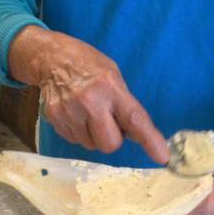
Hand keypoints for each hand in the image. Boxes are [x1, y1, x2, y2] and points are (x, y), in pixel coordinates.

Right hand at [8, 26, 167, 162]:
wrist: (51, 58)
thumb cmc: (88, 65)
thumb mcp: (113, 76)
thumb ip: (125, 105)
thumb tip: (139, 136)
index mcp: (110, 87)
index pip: (133, 118)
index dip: (149, 139)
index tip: (162, 156)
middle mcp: (90, 101)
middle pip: (110, 144)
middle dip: (112, 137)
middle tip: (107, 120)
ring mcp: (69, 112)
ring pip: (91, 145)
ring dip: (93, 135)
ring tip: (87, 113)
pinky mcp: (54, 119)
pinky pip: (75, 141)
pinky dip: (79, 132)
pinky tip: (75, 113)